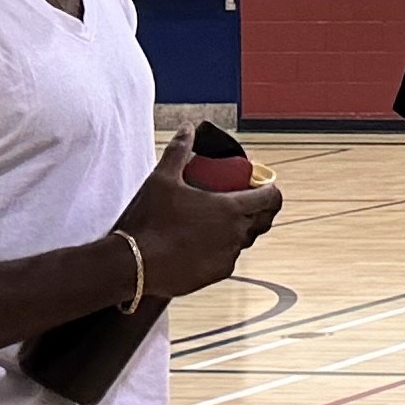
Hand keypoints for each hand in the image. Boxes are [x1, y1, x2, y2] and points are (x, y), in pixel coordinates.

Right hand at [119, 128, 283, 298]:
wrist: (134, 263)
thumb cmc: (150, 219)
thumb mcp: (162, 178)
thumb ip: (179, 150)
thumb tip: (188, 129)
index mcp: (231, 208)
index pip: (270, 199)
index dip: (271, 190)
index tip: (261, 186)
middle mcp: (236, 234)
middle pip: (261, 220)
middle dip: (256, 210)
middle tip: (241, 201)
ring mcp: (228, 256)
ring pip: (243, 240)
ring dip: (237, 230)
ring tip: (217, 221)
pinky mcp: (216, 274)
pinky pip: (227, 258)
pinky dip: (221, 249)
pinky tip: (204, 242)